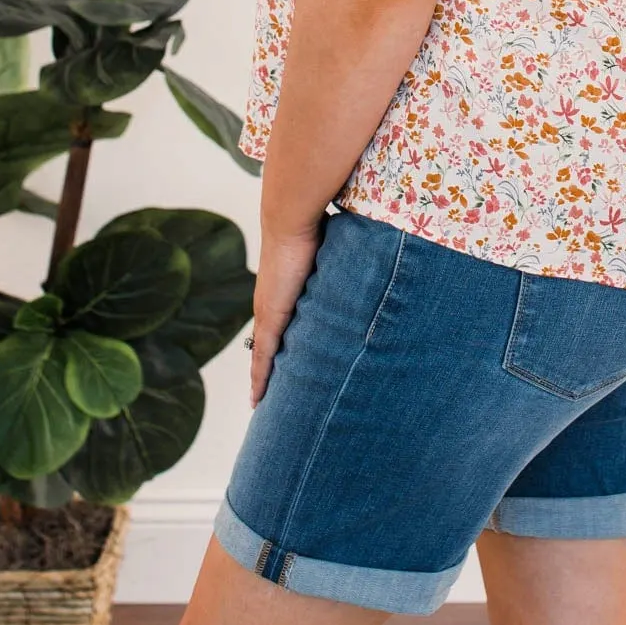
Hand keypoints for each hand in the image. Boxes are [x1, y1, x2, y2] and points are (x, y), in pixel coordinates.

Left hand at [249, 217, 324, 406]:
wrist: (291, 220)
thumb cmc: (312, 229)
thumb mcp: (330, 256)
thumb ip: (341, 265)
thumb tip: (367, 259)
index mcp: (282, 292)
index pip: (278, 328)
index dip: (279, 348)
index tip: (281, 366)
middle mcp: (270, 305)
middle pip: (266, 347)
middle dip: (268, 371)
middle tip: (270, 396)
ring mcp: (268, 313)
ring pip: (262, 356)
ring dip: (263, 379)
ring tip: (263, 404)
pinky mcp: (270, 318)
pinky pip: (262, 356)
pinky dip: (259, 378)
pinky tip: (258, 398)